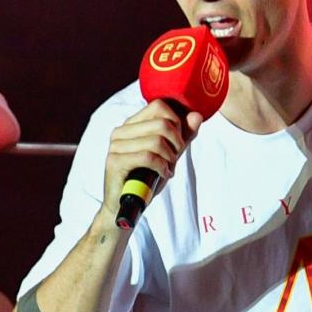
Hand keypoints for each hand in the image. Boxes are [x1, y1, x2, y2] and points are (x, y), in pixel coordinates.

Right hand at [102, 100, 202, 219]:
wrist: (125, 206)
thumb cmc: (146, 179)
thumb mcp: (170, 154)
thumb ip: (183, 135)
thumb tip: (197, 115)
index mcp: (131, 124)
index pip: (159, 105)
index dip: (176, 122)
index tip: (178, 142)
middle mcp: (121, 131)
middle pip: (162, 123)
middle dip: (177, 143)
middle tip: (174, 159)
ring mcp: (115, 146)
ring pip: (157, 140)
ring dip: (170, 158)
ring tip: (168, 168)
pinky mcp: (114, 161)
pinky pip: (148, 157)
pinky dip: (162, 167)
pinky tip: (163, 174)